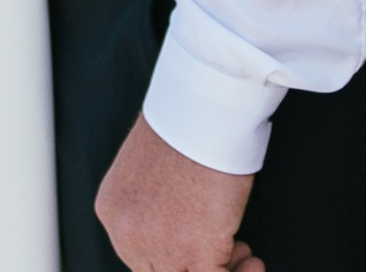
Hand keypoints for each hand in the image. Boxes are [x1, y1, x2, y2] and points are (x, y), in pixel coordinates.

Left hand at [97, 118, 260, 271]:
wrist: (204, 109)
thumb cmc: (187, 124)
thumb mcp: (149, 170)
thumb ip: (150, 205)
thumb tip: (175, 224)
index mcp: (113, 210)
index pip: (139, 255)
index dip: (175, 256)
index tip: (197, 247)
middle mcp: (127, 233)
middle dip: (197, 266)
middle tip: (227, 253)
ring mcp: (158, 246)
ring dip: (222, 270)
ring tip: (241, 253)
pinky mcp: (194, 251)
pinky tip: (252, 261)